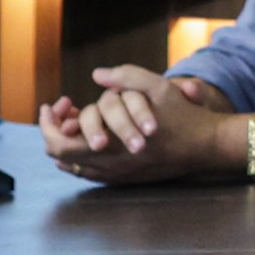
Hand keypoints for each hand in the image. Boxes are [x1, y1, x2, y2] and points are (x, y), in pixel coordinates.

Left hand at [34, 65, 228, 185]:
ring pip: (73, 166)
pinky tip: (86, 143)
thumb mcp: (159, 88)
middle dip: (53, 130)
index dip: (48, 123)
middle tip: (59, 113)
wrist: (207, 147)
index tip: (53, 105)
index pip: (58, 142)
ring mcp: (117, 175)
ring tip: (71, 124)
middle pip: (60, 156)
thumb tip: (98, 74)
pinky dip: (80, 158)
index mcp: (110, 145)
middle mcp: (109, 165)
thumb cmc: (184, 117)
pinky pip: (90, 174)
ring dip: (67, 144)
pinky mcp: (127, 180)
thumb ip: (127, 77)